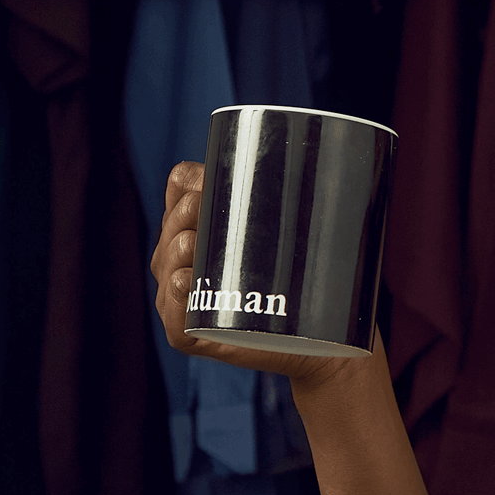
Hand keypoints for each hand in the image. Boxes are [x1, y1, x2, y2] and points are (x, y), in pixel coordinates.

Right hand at [149, 161, 372, 390]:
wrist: (327, 340)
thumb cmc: (313, 279)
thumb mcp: (303, 229)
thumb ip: (301, 196)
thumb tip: (321, 155)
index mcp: (205, 227)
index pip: (181, 187)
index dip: (194, 181)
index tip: (219, 183)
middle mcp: (184, 260)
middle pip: (172, 225)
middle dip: (188, 216)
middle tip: (217, 216)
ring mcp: (184, 299)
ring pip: (167, 264)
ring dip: (181, 251)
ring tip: (205, 252)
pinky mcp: (191, 335)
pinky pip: (172, 312)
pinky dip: (177, 295)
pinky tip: (190, 284)